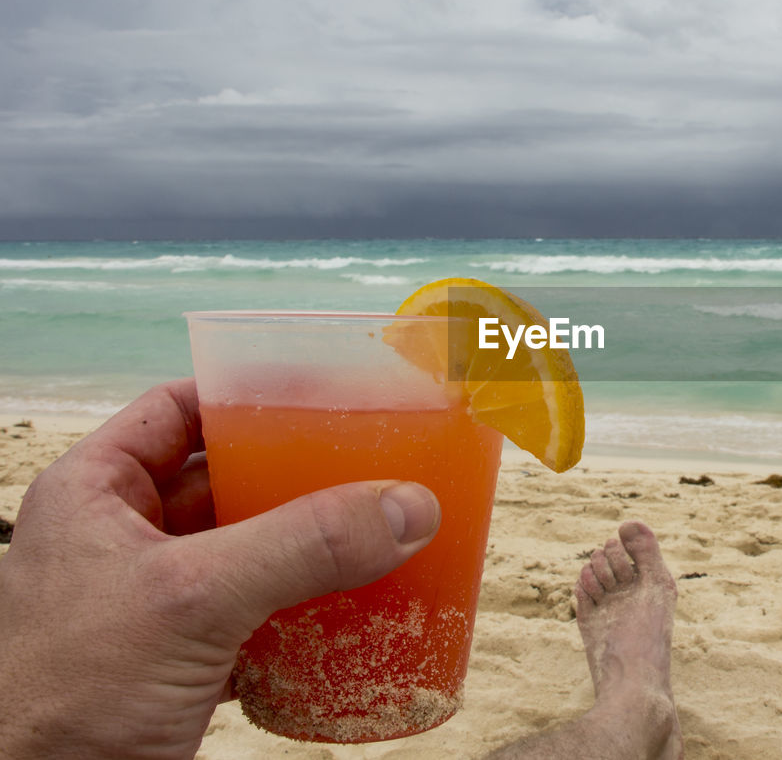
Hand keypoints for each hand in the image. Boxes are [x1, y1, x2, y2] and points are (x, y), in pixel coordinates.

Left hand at [0, 379, 441, 758]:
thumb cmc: (62, 700)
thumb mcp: (190, 600)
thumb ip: (301, 547)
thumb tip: (407, 506)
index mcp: (96, 494)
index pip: (178, 411)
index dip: (246, 396)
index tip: (322, 394)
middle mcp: (123, 540)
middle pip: (227, 482)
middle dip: (297, 477)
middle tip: (368, 464)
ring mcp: (153, 605)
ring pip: (247, 553)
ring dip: (308, 550)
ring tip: (376, 533)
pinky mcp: (179, 664)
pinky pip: (256, 619)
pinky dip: (302, 615)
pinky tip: (349, 613)